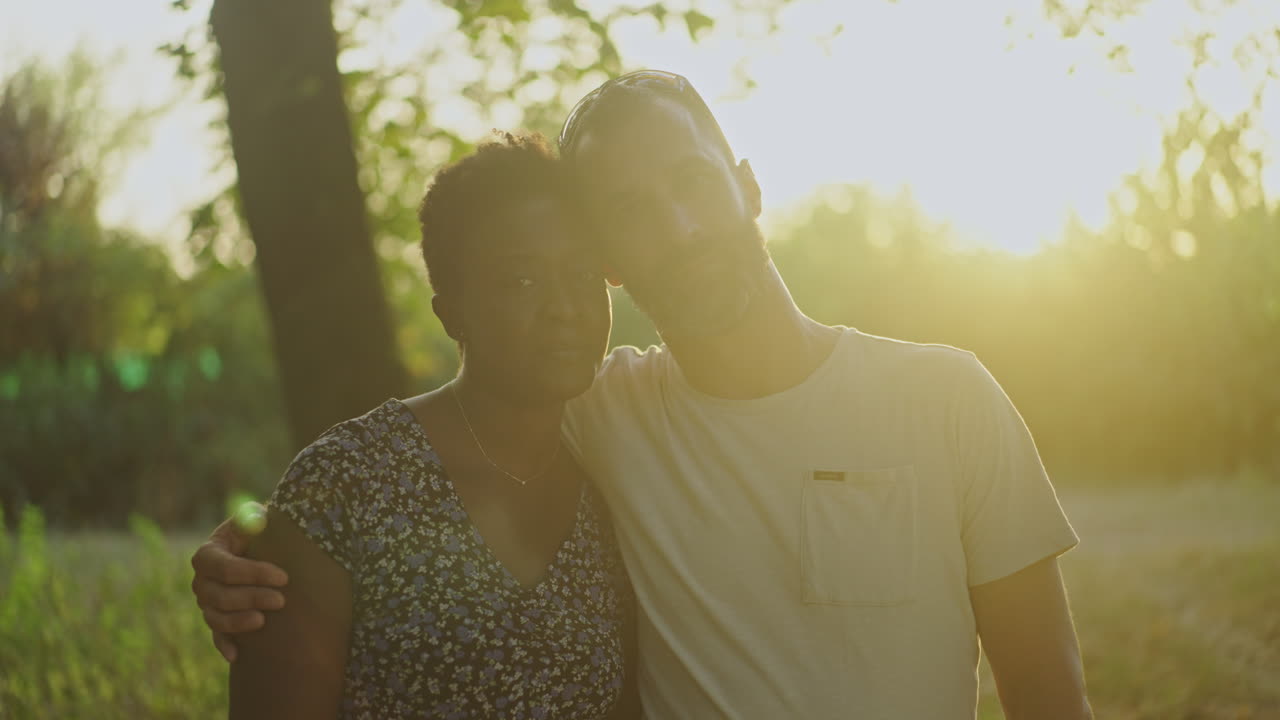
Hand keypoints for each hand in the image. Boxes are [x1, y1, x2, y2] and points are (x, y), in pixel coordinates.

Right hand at [190, 504, 288, 661]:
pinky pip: (215, 636)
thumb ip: (255, 516)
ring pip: (216, 617)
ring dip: (239, 621)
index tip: (283, 577)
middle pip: (220, 595)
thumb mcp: (257, 517)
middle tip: (281, 599)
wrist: (258, 549)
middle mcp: (202, 580)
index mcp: (208, 553)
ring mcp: (206, 603)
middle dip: (251, 598)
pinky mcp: (216, 619)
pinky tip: (237, 656)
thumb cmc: (259, 531)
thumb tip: (259, 518)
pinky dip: (224, 645)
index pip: (225, 567)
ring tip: (263, 621)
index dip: (253, 573)